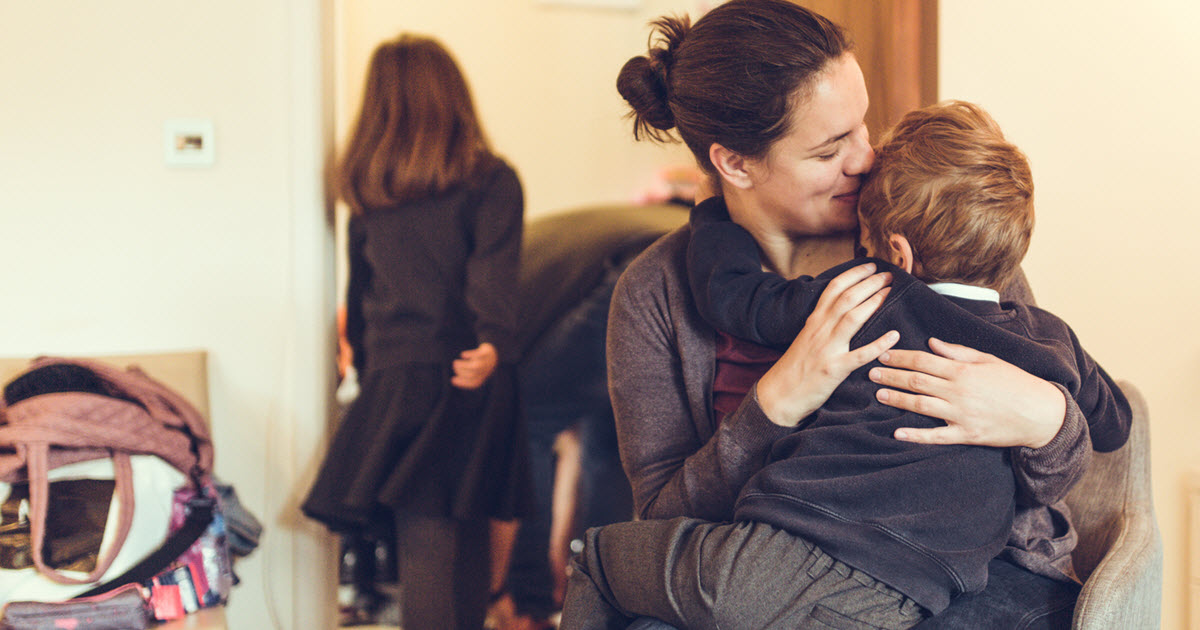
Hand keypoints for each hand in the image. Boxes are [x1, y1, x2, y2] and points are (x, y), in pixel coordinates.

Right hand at [451, 342, 498, 389]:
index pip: (474, 383)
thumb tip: (454, 380)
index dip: (463, 382)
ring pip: (476, 366)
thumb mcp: (476, 371)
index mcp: (483, 376)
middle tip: (454, 367)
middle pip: (474, 374)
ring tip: (455, 363)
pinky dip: (469, 355)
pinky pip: (478, 354)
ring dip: (464, 365)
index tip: (453, 380)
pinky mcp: (486, 352)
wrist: (493, 352)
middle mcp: (486, 370)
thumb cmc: (481, 363)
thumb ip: (466, 375)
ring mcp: (486, 361)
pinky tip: (462, 355)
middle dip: (461, 372)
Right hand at [757, 263, 897, 426]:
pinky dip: (878, 344)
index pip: (834, 289)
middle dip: (870, 283)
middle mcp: (820, 330)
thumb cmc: (794, 368)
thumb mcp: (805, 338)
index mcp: (814, 321)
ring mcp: (827, 349)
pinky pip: (860, 355)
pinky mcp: (834, 370)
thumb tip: (841, 310)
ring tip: (891, 291)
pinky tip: (894, 336)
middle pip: (847, 298)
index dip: (854, 274)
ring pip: (853, 318)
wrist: (779, 395)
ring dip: (874, 302)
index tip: (871, 266)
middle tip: (889, 275)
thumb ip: (822, 323)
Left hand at [871, 338, 1066, 447]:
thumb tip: (932, 342)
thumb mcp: (989, 360)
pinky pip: (936, 436)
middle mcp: (959, 391)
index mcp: (963, 370)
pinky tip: (897, 432)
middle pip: (916, 382)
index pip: (923, 361)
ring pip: (921, 406)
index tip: (883, 354)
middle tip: (870, 373)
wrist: (1041, 413)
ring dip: (897, 399)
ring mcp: (961, 415)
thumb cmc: (1015, 382)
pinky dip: (915, 434)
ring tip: (878, 394)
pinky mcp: (967, 435)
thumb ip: (958, 352)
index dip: (900, 357)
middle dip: (891, 376)